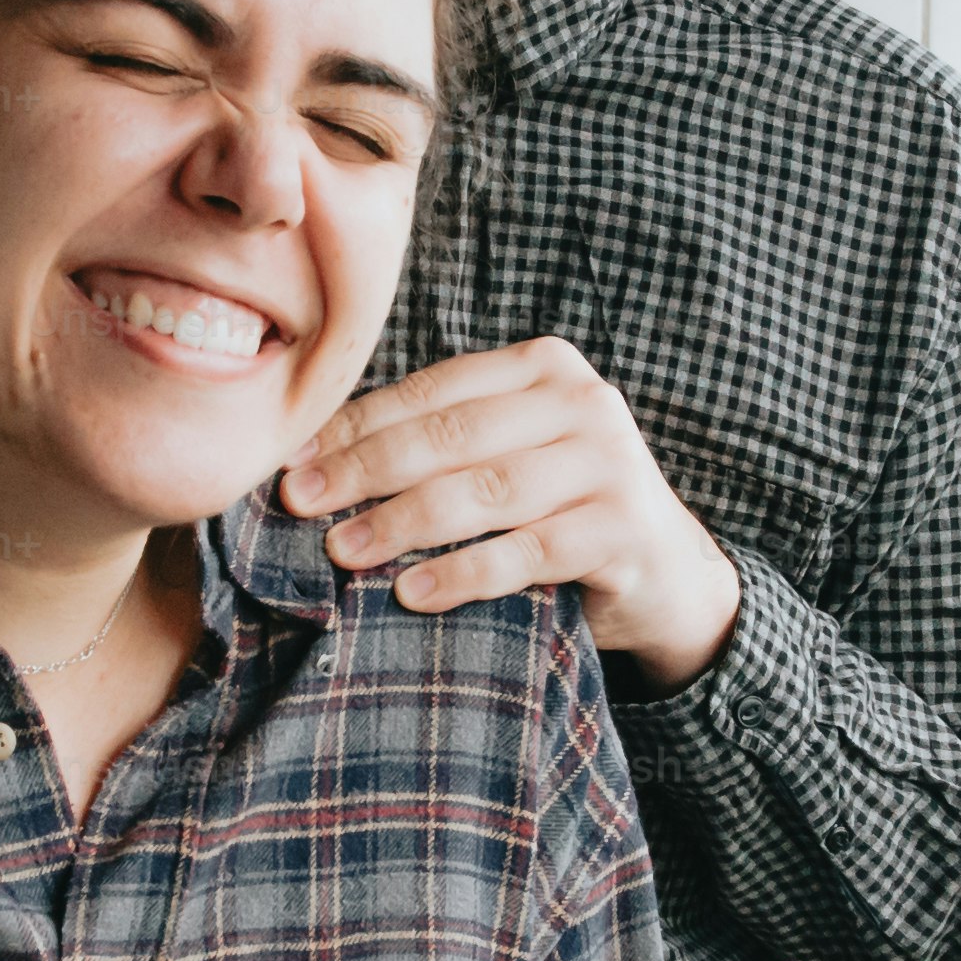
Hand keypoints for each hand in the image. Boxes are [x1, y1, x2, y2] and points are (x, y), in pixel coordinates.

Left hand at [277, 338, 746, 683]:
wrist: (668, 574)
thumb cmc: (560, 508)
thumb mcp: (507, 456)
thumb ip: (437, 444)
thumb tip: (309, 459)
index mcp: (543, 367)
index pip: (431, 392)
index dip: (355, 426)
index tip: (292, 462)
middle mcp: (583, 402)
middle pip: (450, 437)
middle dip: (364, 470)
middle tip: (300, 503)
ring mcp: (609, 464)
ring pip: (483, 490)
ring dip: (402, 523)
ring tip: (343, 551)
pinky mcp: (622, 530)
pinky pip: (526, 552)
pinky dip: (463, 573)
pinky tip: (412, 593)